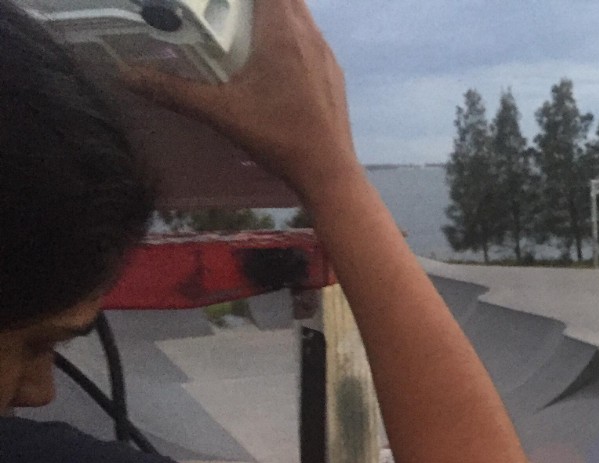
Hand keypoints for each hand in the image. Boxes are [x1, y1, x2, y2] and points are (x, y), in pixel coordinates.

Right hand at [118, 0, 360, 200]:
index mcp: (282, 32)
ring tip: (245, 24)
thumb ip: (173, 91)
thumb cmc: (278, 137)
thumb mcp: (221, 112)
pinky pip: (311, 37)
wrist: (329, 172)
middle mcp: (309, 33)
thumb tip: (127, 75)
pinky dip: (291, 33)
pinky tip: (273, 57)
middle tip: (228, 8)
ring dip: (274, 11)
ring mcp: (325, 52)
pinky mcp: (333, 71)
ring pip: (300, 13)